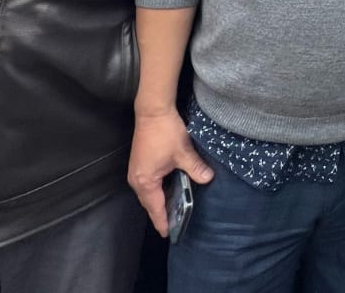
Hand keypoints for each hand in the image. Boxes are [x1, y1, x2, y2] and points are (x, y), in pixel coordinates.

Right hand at [128, 107, 213, 234]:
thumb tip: (208, 179)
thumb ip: (195, 168)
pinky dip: (157, 190)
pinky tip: (168, 190)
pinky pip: (148, 184)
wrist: (153, 111)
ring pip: (148, 193)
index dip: (162, 220)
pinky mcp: (139, 163)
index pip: (155, 208)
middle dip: (161, 213)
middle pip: (149, 203)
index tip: (168, 233)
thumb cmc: (165, 132)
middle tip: (173, 224)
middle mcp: (137, 179)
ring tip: (172, 210)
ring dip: (159, 201)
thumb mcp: (184, 152)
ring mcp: (136, 171)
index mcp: (145, 181)